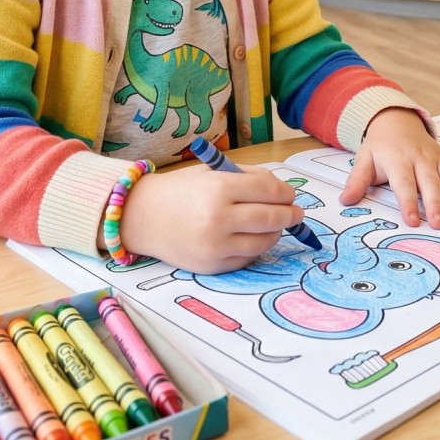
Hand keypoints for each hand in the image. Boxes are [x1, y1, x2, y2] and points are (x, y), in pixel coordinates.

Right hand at [120, 164, 304, 274]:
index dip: (285, 192)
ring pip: (264, 242)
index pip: (268, 190)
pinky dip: (256, 248)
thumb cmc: (179, 190)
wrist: (141, 217)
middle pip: (271, 217)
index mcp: (218, 188)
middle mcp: (218, 218)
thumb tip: (282, 191)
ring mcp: (215, 246)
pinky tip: (254, 238)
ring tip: (276, 225)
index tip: (290, 194)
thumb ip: (247, 178)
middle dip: (290, 214)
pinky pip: (247, 258)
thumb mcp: (211, 173)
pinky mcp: (212, 266)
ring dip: (276, 233)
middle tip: (297, 213)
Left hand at [342, 109, 439, 227]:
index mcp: (398, 160)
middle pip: (429, 183)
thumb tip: (345, 200)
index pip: (403, 183)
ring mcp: (436, 159)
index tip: (411, 220)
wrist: (397, 120)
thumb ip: (356, 181)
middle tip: (438, 224)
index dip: (408, 202)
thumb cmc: (380, 146)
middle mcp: (420, 159)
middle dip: (435, 203)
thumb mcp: (364, 159)